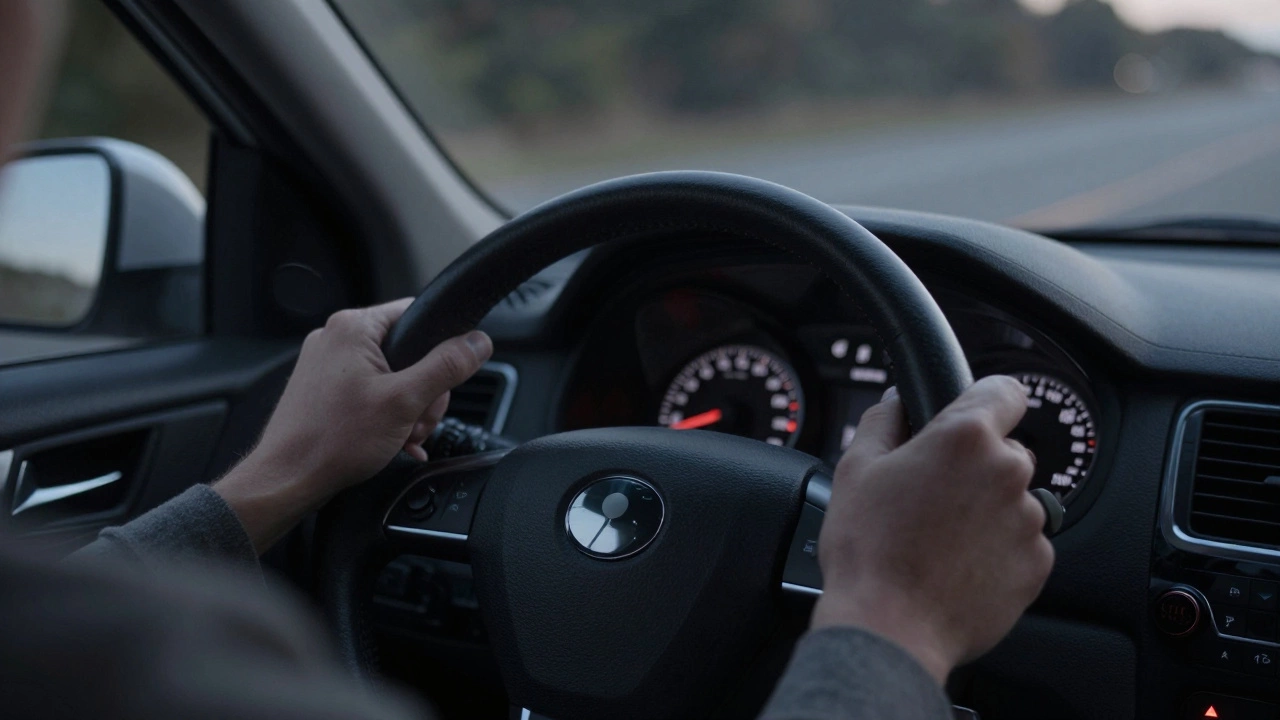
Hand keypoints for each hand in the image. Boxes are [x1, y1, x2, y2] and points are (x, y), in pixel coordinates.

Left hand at [214, 299, 492, 551]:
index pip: (417, 313)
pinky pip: (371, 391)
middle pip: (408, 350)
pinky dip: (387, 414)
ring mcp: (326, 364)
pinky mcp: (322, 388)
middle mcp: (336, 338)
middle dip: (423, 391)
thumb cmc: (332, 441)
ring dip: (408, 408)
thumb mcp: (405, 401)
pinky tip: (392, 439)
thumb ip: (447, 367)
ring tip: (400, 434)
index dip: (441, 346)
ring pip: (392, 375)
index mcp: (354, 327)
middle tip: (417, 419)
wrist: (288, 479)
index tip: (445, 377)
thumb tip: (477, 342)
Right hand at [810, 376, 1053, 683]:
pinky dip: (997, 550)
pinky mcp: (1037, 565)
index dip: (985, 400)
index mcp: (965, 438)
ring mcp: (1028, 521)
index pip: (1004, 390)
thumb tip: (898, 403)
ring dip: (986, 511)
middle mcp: (1007, 472)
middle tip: (932, 495)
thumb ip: (884, 420)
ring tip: (939, 539)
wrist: (889, 628)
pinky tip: (957, 565)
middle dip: (975, 466)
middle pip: (1006, 451)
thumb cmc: (869, 551)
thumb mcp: (856, 468)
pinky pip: (1021, 543)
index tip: (972, 415)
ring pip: (1013, 500)